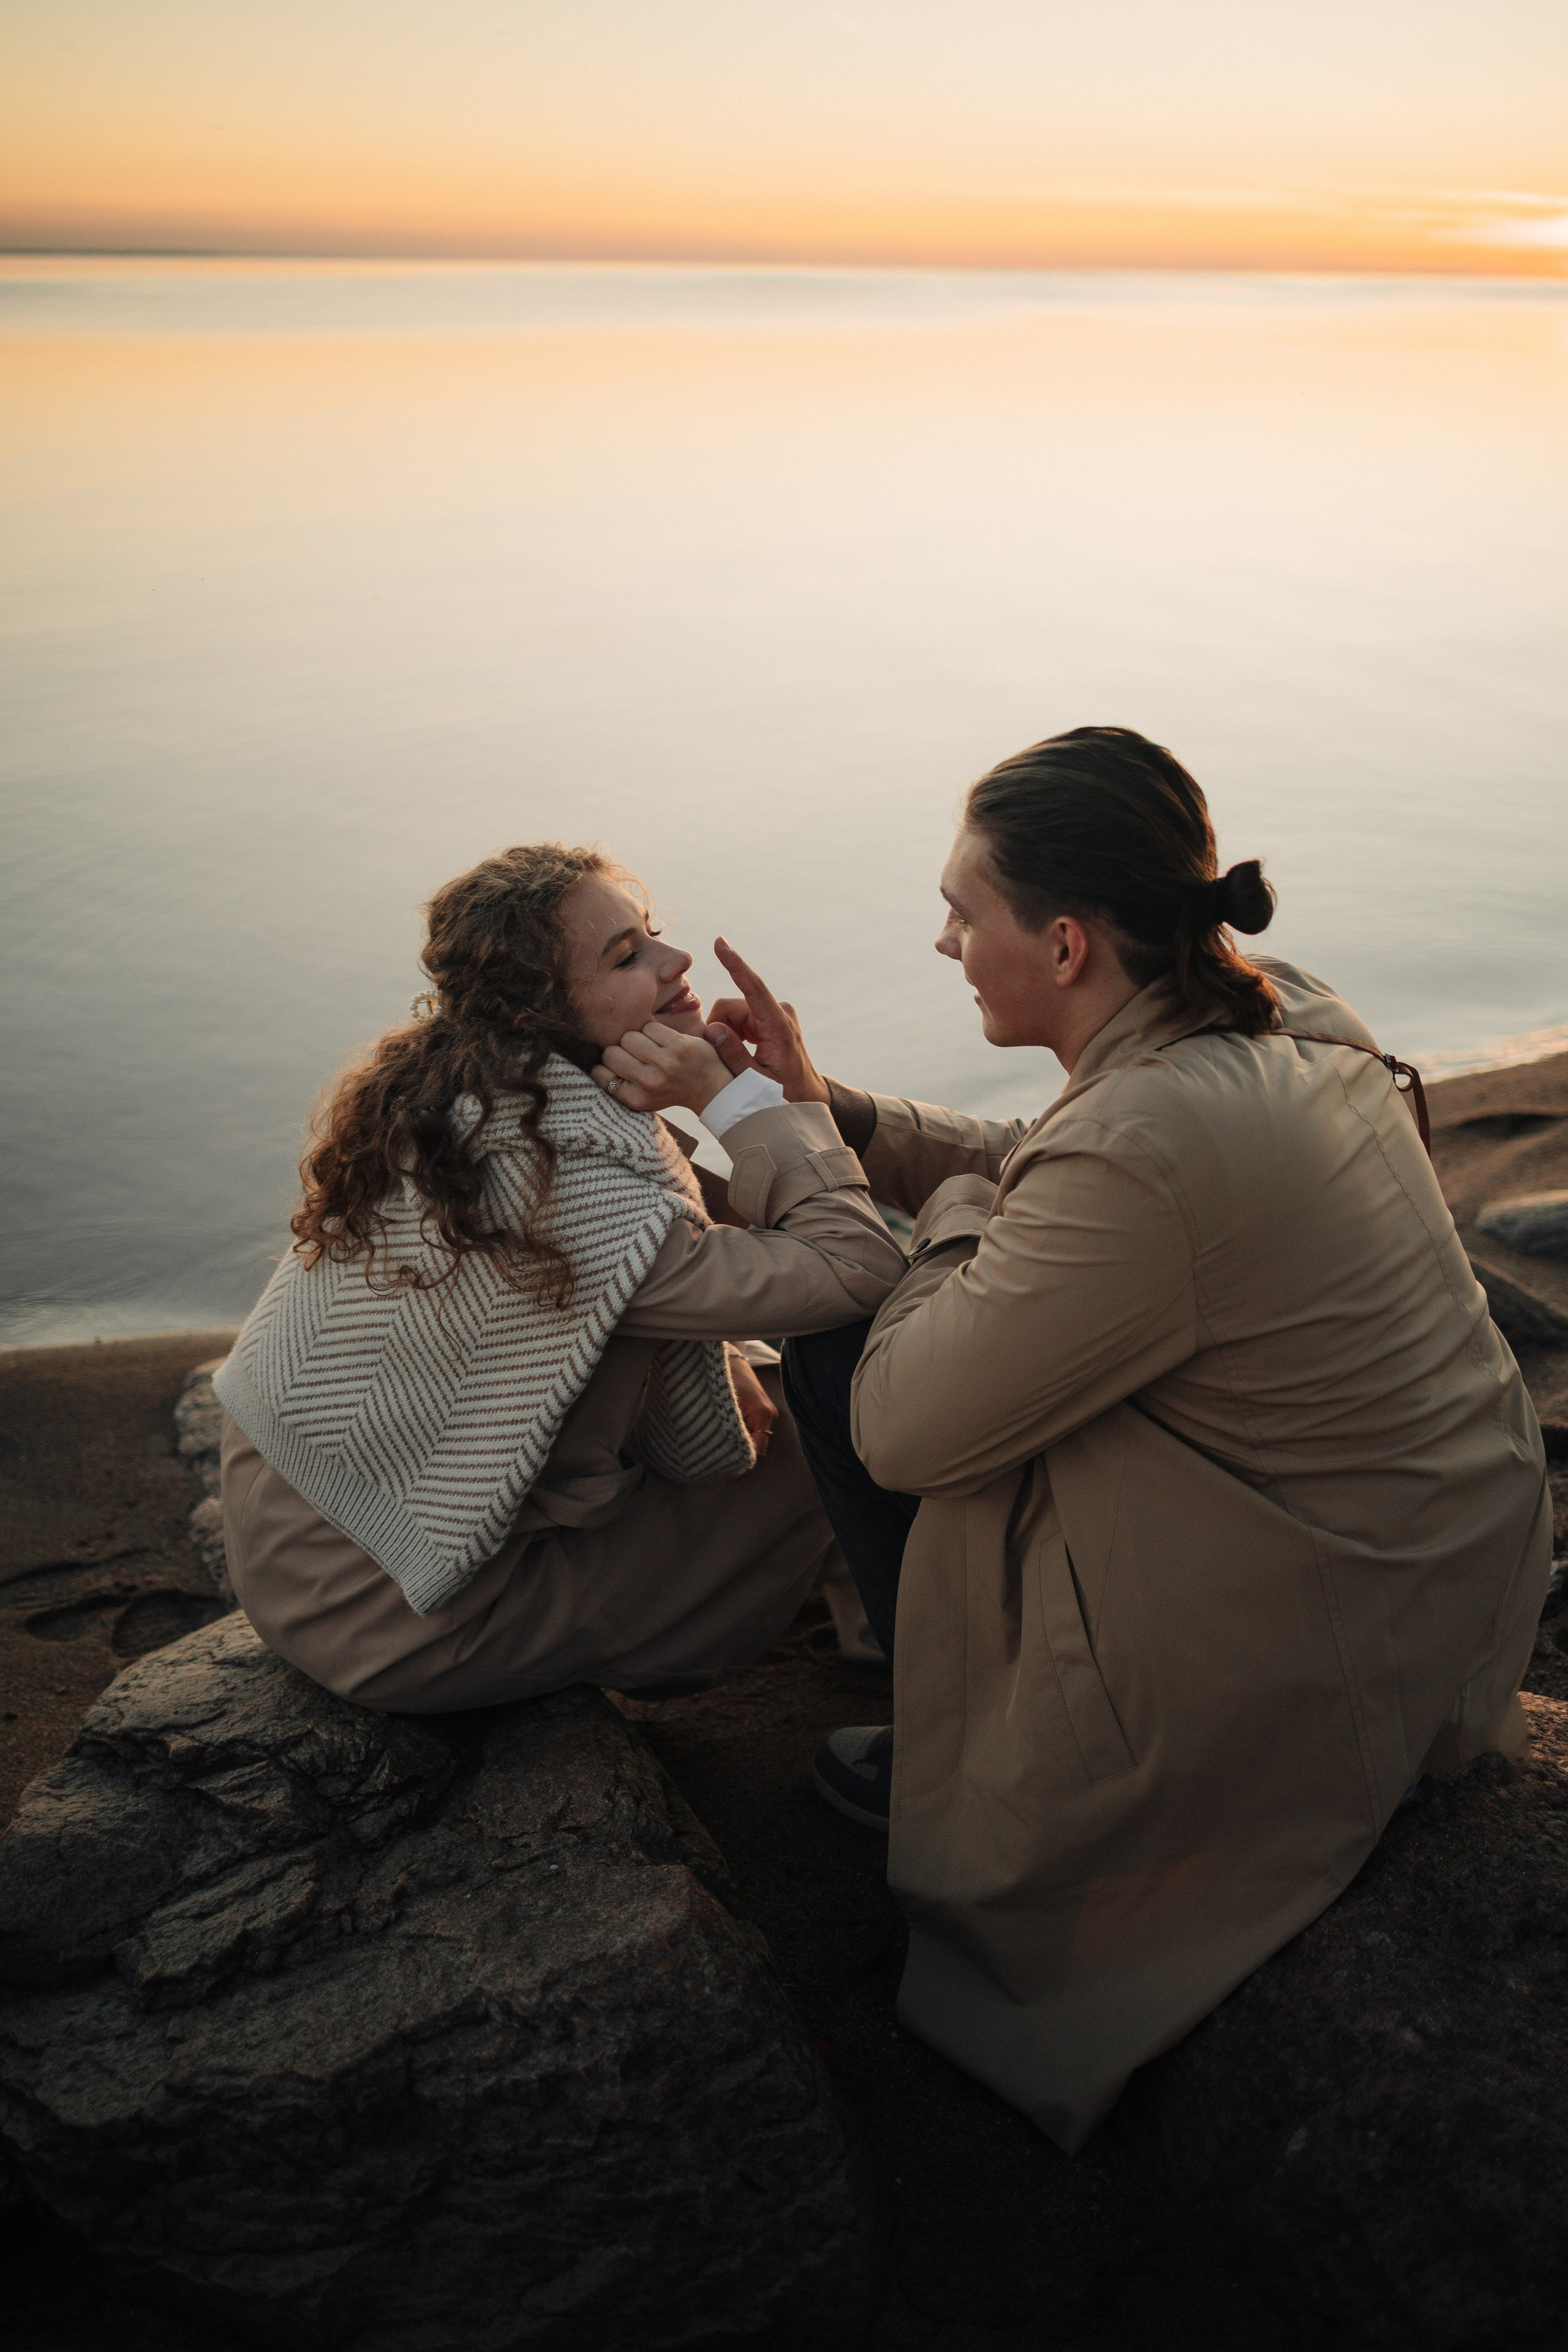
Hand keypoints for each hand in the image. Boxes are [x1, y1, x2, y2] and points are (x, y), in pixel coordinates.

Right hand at [593, 1021, 732, 1115]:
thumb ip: (619, 1084)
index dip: (603, 1066)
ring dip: (636, 1039)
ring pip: (629, 1037)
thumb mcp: (642, 1098)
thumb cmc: (670, 1090)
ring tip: (650, 1048)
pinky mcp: (679, 1045)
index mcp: (636, 1099)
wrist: (709, 1087)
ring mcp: (665, 1063)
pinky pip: (649, 1027)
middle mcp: (649, 1083)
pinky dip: (653, 1031)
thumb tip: (592, 1062)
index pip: (599, 1074)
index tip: (614, 1067)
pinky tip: (663, 1041)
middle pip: (611, 1052)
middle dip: (620, 1050)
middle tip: (635, 1056)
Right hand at [705, 939, 830, 1104]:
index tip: (720, 942)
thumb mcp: (755, 1083)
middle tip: (722, 1058)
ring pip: (731, 1013)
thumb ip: (733, 1056)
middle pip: (730, 1006)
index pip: (754, 988)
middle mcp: (779, 1012)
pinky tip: (743, 1052)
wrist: (805, 1095)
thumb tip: (713, 1029)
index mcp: (779, 1028)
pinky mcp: (769, 1017)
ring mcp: (775, 1013)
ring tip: (738, 1060)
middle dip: (719, 1029)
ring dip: (726, 1034)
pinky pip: (738, 1017)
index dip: (734, 964)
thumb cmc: (783, 1094)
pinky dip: (733, 1034)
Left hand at [727, 1351, 778, 1462]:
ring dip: (741, 1450)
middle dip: (741, 1460)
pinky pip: (753, 1431)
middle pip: (758, 1448)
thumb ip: (727, 1429)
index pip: (757, 1450)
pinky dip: (742, 1440)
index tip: (727, 1477)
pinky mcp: (760, 1410)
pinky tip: (726, 1445)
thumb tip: (723, 1455)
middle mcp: (768, 1415)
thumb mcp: (723, 1404)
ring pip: (755, 1440)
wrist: (727, 1354)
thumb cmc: (724, 1376)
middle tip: (720, 1472)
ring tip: (721, 1461)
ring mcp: (766, 1412)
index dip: (743, 1465)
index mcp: (763, 1414)